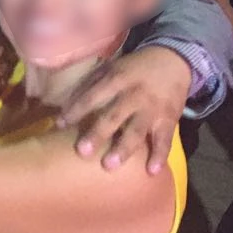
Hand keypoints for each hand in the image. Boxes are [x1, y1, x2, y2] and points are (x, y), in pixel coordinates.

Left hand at [59, 46, 190, 174]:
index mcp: (116, 79)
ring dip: (123, 149)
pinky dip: (159, 155)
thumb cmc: (134, 68)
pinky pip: (164, 140)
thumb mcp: (111, 67)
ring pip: (137, 131)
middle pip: (113, 116)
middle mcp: (134, 95)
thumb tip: (68, 103)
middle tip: (82, 152)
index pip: (92, 96)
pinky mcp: (169, 119)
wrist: (173, 60)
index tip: (59, 125)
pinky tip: (151, 171)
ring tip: (110, 165)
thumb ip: (91, 84)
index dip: (76, 110)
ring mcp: (152, 109)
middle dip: (97, 134)